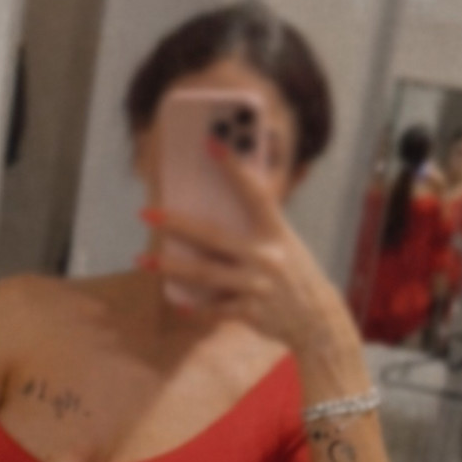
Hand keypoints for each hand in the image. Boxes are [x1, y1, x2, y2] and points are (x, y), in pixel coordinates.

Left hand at [138, 138, 356, 354]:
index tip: (210, 142)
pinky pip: (214, 309)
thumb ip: (256, 227)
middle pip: (214, 236)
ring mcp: (258, 286)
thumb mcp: (284, 244)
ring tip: (144, 260)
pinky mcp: (251, 312)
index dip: (234, 167)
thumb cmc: (293, 274)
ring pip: (206, 274)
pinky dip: (195, 308)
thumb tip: (213, 206)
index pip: (254, 192)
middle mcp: (267, 256)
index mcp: (276, 232)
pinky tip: (178, 303)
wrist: (317, 319)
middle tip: (147, 213)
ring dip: (171, 267)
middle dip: (177, 224)